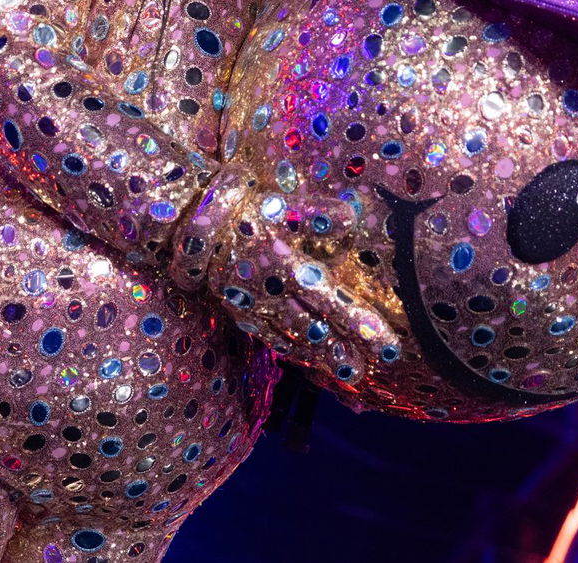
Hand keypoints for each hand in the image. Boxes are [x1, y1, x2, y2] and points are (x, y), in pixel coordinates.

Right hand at [167, 164, 403, 391]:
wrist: (188, 222)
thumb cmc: (243, 207)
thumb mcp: (281, 205)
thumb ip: (316, 215)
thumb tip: (351, 219)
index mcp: (287, 265)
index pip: (331, 301)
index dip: (360, 326)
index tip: (388, 347)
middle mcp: (272, 292)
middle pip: (315, 328)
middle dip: (342, 351)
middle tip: (368, 373)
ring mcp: (254, 305)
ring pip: (292, 338)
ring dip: (319, 357)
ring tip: (346, 373)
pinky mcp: (239, 310)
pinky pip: (268, 336)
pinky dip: (290, 351)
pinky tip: (306, 359)